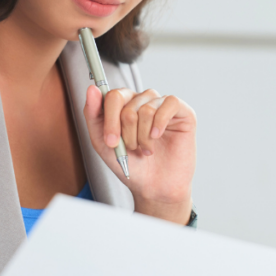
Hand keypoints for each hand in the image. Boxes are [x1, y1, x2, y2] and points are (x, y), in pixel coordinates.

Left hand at [82, 86, 195, 223]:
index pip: (113, 96)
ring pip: (146, 108)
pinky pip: (169, 103)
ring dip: (142, 135)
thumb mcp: (104, 143)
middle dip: (126, 132)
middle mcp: (143, 101)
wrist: (155, 187)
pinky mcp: (182, 112)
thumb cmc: (132, 165)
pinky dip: (160, 123)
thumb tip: (92, 89)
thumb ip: (93, 114)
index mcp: (124, 105)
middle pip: (127, 103)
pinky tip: (157, 136)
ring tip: (146, 149)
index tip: (111, 142)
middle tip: (131, 148)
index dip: (110, 119)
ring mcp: (163, 105)